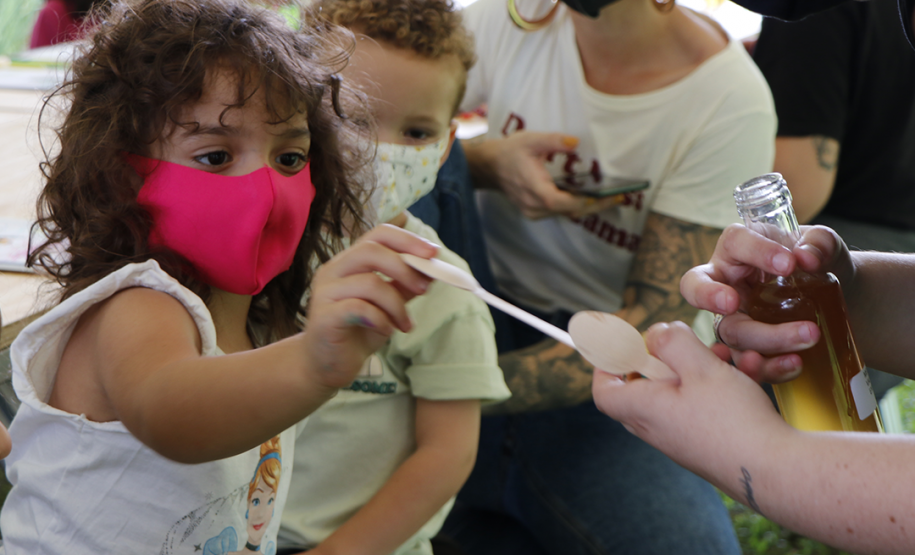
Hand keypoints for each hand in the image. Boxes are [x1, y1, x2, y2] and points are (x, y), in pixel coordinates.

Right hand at [303, 224, 435, 388]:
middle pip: (371, 250)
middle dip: (404, 268)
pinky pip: (359, 308)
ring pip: (369, 282)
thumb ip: (405, 286)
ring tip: (405, 324)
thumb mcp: (389, 306)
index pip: (378, 235)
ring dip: (396, 304)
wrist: (329, 365)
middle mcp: (333, 270)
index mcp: (350, 261)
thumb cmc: (359, 330)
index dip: (408, 240)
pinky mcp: (323, 317)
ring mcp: (325, 292)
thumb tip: (432, 269)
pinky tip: (387, 330)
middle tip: (424, 289)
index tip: (433, 254)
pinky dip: (381, 319)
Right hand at [470, 131, 618, 218]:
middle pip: (571, 212)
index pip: (564, 203)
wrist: (489, 167)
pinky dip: (577, 206)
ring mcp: (534, 212)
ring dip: (589, 207)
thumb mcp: (530, 140)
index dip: (588, 202)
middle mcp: (535, 206)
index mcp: (535, 190)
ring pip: (567, 214)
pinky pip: (560, 212)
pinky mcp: (535, 212)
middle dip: (597, 206)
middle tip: (620, 198)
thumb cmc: (510, 152)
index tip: (609, 196)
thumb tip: (576, 142)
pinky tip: (592, 198)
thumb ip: (553, 141)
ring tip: (611, 198)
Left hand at [592, 321, 789, 476]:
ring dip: (699, 368)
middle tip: (680, 344)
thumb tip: (656, 334)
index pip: (605, 391)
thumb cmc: (732, 420)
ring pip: (680, 393)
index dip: (608, 366)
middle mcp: (658, 428)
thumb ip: (672, 342)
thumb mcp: (699, 367)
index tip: (623, 346)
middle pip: (643, 388)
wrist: (776, 470)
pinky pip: (704, 407)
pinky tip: (749, 371)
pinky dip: (720, 387)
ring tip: (724, 353)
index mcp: (644, 410)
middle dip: (663, 359)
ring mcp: (683, 439)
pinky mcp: (708, 444)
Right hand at [680, 224, 854, 381]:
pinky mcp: (748, 350)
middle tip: (732, 303)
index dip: (755, 251)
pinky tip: (795, 363)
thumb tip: (806, 259)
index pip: (735, 242)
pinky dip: (769, 368)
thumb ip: (820, 244)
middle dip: (711, 297)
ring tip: (808, 336)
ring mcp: (733, 320)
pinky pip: (748, 364)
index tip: (788, 264)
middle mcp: (725, 284)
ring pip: (730, 333)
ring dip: (766, 338)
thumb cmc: (818, 264)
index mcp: (740, 249)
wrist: (840, 299)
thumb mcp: (825, 245)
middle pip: (699, 289)